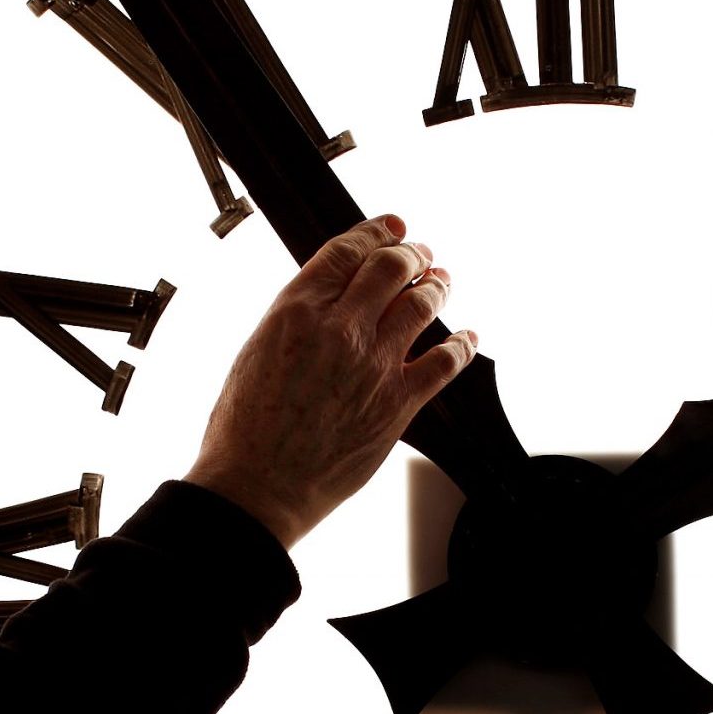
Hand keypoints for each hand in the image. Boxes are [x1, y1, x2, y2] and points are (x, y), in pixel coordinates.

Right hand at [185, 215, 475, 547]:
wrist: (258, 486)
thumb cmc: (244, 430)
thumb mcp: (255, 352)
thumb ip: (296, 320)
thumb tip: (326, 304)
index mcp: (296, 311)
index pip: (347, 251)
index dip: (376, 232)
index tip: (391, 227)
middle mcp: (340, 329)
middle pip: (392, 268)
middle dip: (412, 252)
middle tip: (420, 253)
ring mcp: (375, 365)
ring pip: (423, 304)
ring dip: (437, 286)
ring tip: (441, 282)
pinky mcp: (398, 404)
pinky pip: (446, 362)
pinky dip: (463, 345)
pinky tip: (468, 338)